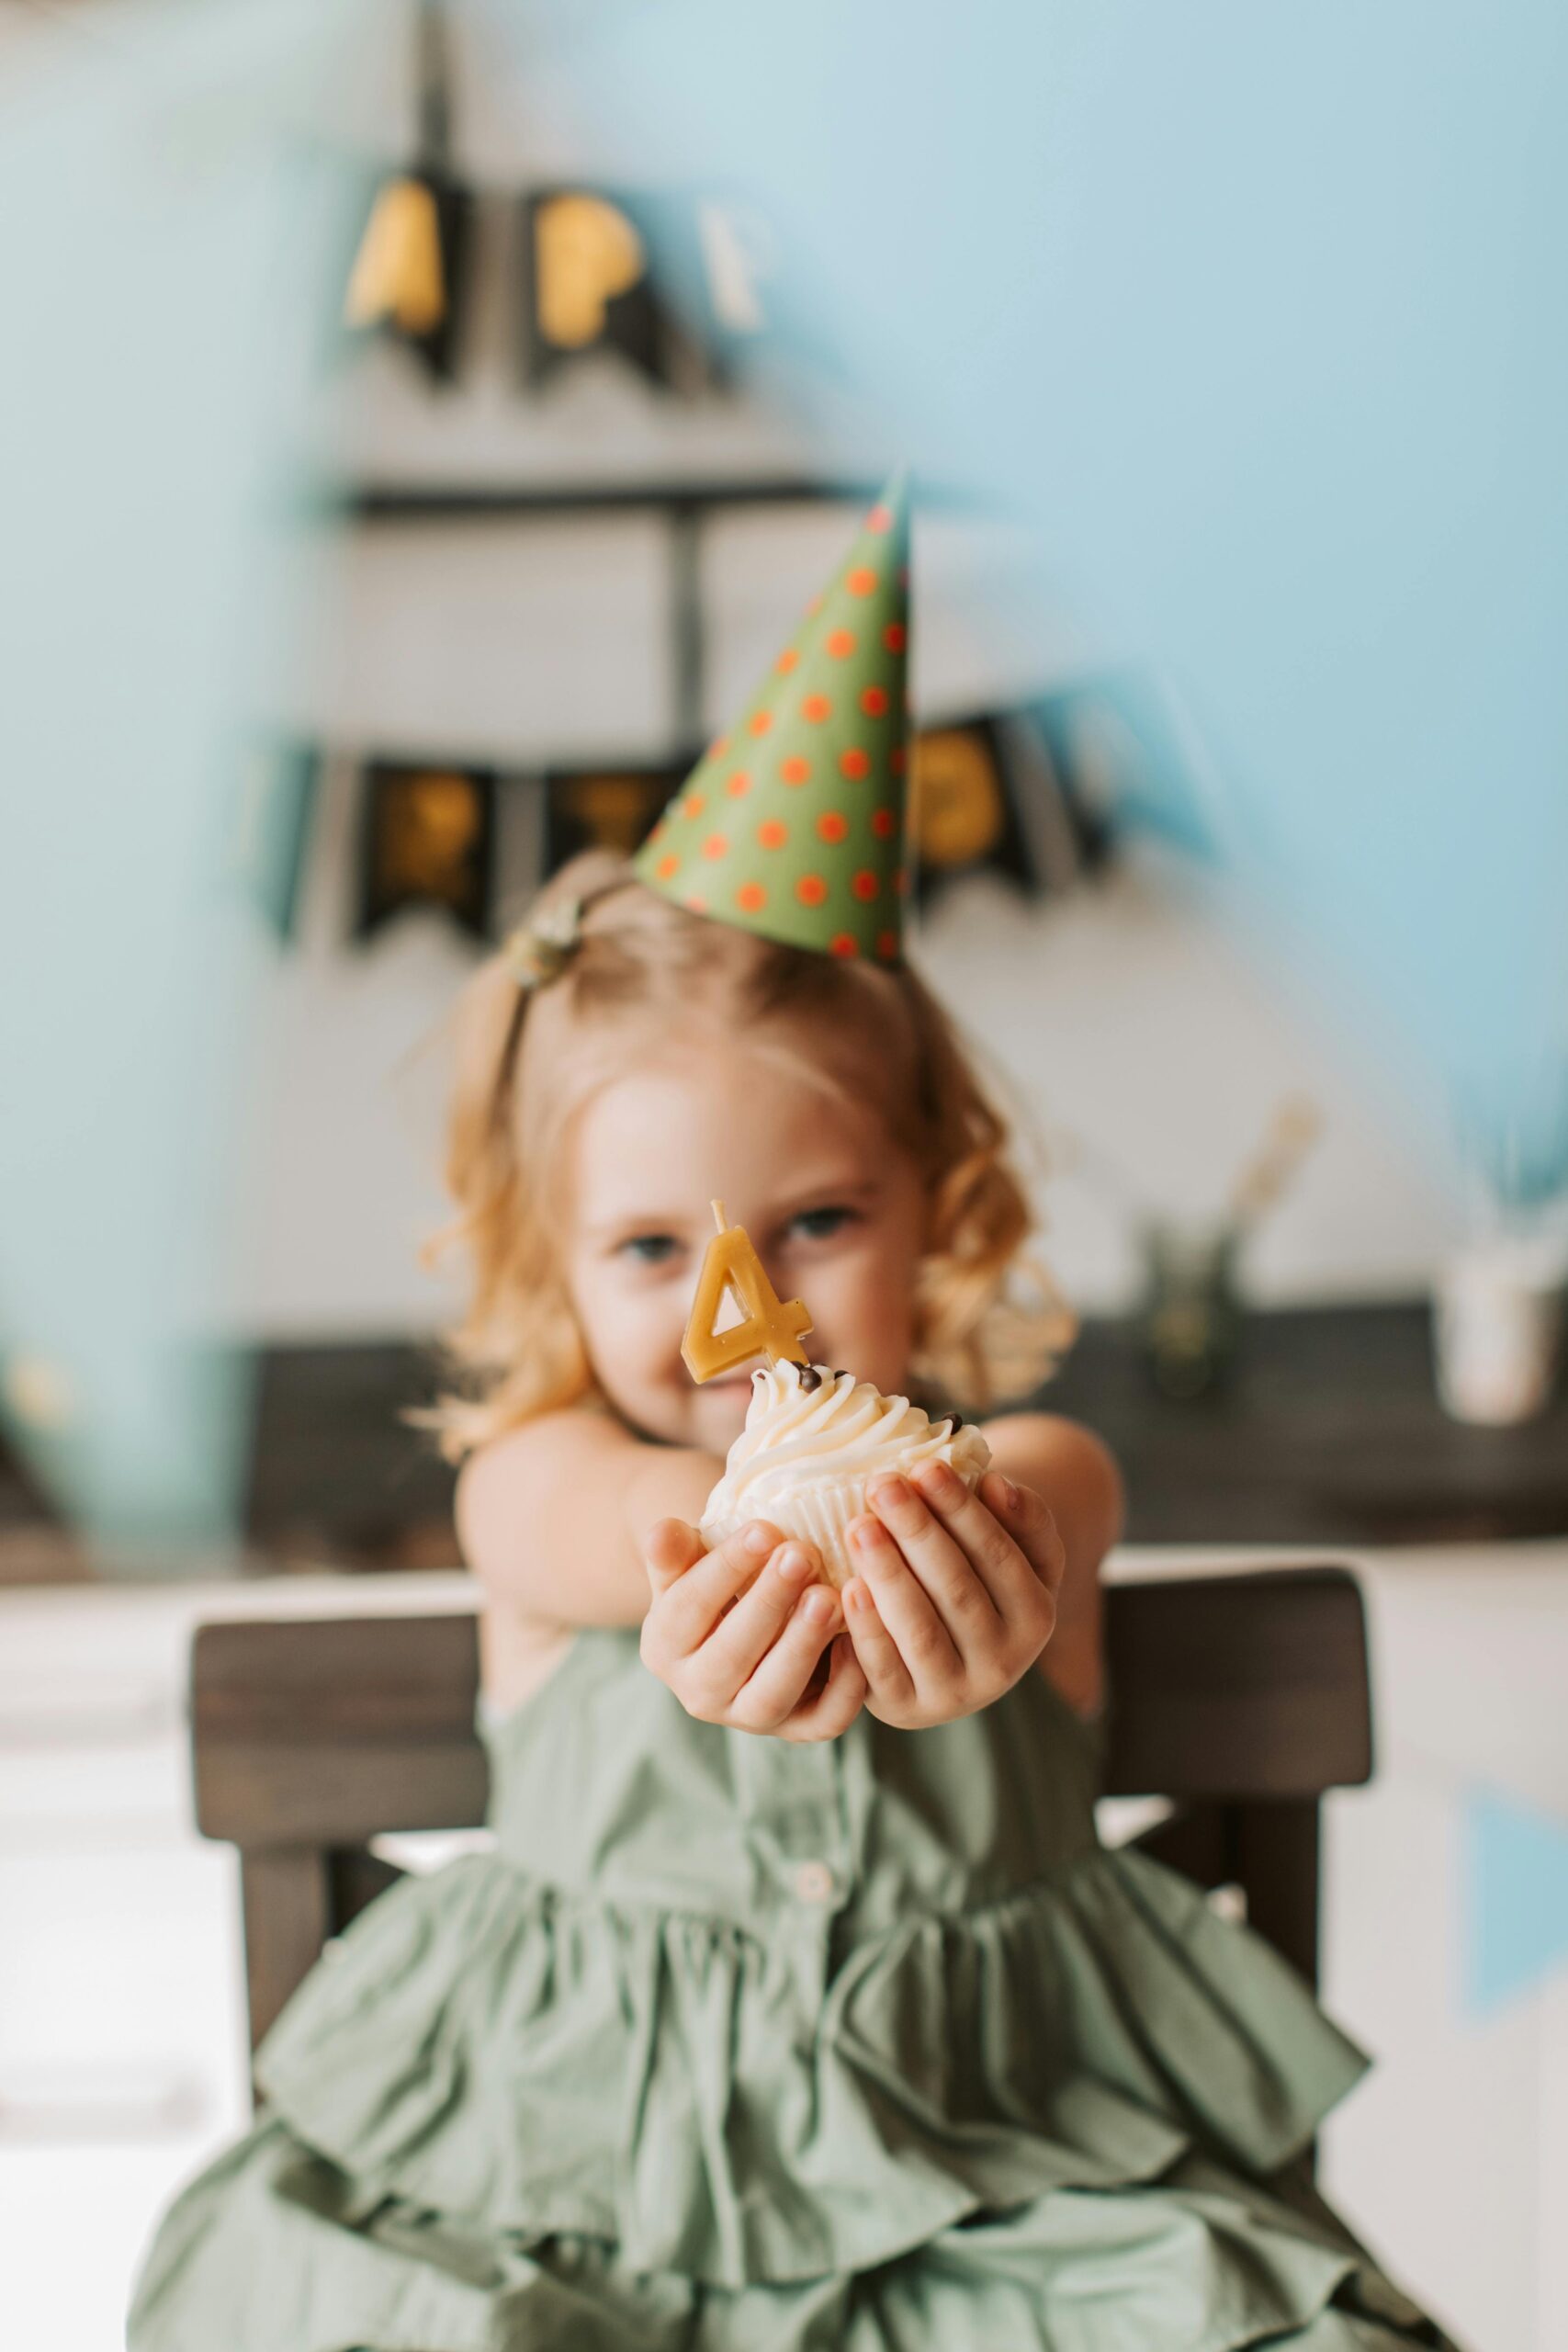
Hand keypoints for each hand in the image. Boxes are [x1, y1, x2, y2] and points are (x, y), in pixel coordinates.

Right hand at [640, 1517, 867, 1740]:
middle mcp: (699, 1692)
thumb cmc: (720, 1583)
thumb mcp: (690, 1563)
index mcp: (665, 1646)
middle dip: (768, 1604)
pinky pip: (822, 1722)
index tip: (764, 1530)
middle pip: (729, 1656)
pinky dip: (844, 1689)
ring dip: (801, 1646)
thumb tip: (663, 1533)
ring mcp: (748, 1718)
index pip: (688, 1608)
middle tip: (802, 1556)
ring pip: (771, 1697)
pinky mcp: (796, 1730)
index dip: (726, 1568)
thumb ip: (674, 1551)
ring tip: (830, 1598)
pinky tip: (856, 1640)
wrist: (750, 1624)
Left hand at [840, 1465, 1063, 1727]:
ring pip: (921, 1630)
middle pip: (958, 1589)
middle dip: (918, 1532)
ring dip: (889, 1574)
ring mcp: (955, 1693)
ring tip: (859, 1526)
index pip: (999, 1555)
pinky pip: (884, 1670)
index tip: (925, 1467)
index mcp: (1037, 1616)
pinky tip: (847, 1588)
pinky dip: (867, 1629)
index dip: (961, 1511)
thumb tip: (997, 1484)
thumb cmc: (979, 1579)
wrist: (951, 1653)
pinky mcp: (907, 1709)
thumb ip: (1020, 1515)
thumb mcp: (1017, 1549)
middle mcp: (1005, 1663)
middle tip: (882, 1485)